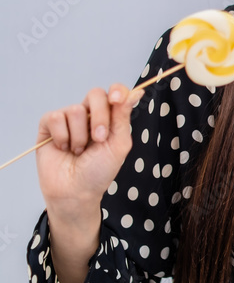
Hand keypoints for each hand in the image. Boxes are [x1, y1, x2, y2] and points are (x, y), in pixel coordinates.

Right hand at [35, 83, 144, 206]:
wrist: (75, 191)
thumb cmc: (99, 172)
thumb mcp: (118, 145)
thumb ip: (123, 117)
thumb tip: (135, 93)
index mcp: (109, 118)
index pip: (114, 93)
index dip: (117, 91)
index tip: (117, 99)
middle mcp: (89, 115)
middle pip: (95, 94)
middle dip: (99, 117)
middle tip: (99, 138)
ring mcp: (68, 119)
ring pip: (75, 110)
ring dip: (80, 136)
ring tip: (79, 151)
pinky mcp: (49, 125)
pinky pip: (55, 118)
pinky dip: (62, 137)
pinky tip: (64, 148)